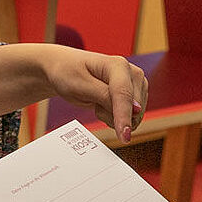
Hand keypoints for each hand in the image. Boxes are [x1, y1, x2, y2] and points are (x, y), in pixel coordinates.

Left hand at [31, 45, 148, 140]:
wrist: (65, 69)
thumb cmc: (69, 73)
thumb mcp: (80, 85)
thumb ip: (106, 96)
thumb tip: (135, 109)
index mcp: (119, 65)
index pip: (124, 94)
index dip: (124, 117)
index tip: (124, 136)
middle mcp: (133, 73)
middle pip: (133, 109)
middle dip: (112, 114)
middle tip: (93, 101)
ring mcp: (136, 85)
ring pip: (134, 116)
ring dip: (113, 116)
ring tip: (98, 101)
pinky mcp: (136, 96)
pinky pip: (132, 118)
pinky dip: (115, 117)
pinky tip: (104, 105)